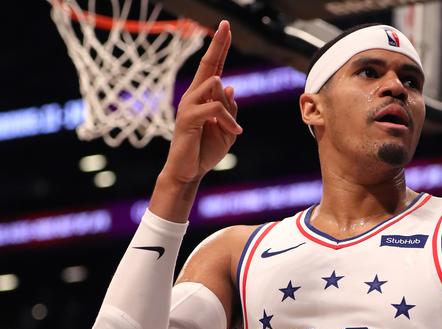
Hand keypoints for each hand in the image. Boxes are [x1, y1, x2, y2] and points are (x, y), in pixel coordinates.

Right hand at [164, 20, 241, 183]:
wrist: (189, 172)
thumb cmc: (206, 151)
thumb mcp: (227, 130)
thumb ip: (229, 110)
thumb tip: (229, 87)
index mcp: (203, 98)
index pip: (212, 67)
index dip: (219, 48)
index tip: (226, 28)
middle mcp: (193, 96)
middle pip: (208, 65)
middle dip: (218, 45)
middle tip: (226, 24)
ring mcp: (188, 105)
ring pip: (215, 87)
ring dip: (230, 110)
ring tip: (232, 130)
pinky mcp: (187, 117)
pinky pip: (215, 108)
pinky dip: (228, 119)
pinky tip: (234, 132)